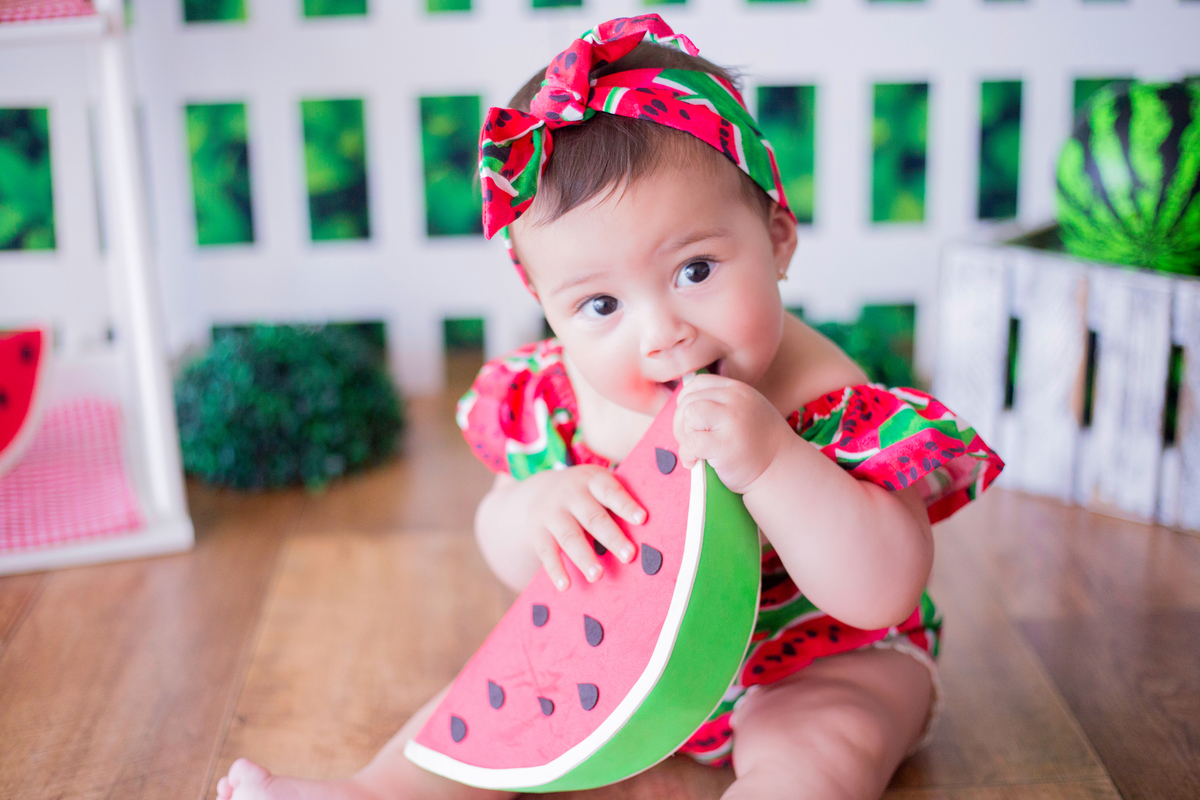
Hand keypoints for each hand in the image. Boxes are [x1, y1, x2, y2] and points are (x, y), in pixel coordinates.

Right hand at [512, 465, 645, 590]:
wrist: (539, 490)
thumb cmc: (585, 495)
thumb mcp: (597, 486)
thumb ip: (617, 503)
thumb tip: (651, 531)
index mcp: (592, 480)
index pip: (611, 492)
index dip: (626, 505)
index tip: (642, 519)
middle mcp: (571, 494)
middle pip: (593, 517)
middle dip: (611, 537)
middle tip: (629, 555)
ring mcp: (552, 513)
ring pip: (570, 537)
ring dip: (584, 557)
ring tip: (597, 576)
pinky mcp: (537, 532)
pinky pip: (546, 552)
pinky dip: (556, 570)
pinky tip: (565, 586)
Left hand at [673, 374, 792, 493]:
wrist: (781, 470)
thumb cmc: (758, 445)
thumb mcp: (746, 411)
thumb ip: (721, 403)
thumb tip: (683, 405)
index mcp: (738, 390)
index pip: (698, 383)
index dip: (686, 401)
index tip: (689, 421)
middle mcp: (736, 399)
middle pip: (689, 400)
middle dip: (681, 423)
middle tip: (689, 441)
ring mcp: (732, 420)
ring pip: (689, 414)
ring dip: (683, 435)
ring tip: (694, 450)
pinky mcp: (725, 444)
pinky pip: (691, 442)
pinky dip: (686, 454)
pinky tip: (694, 462)